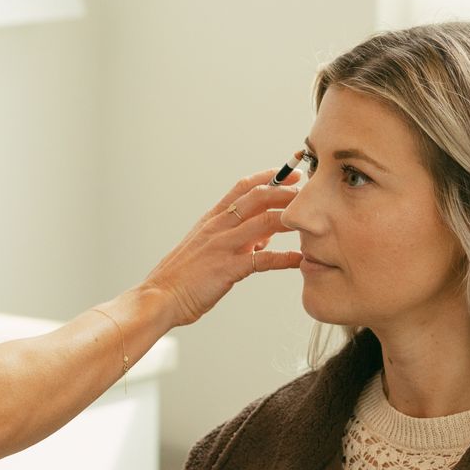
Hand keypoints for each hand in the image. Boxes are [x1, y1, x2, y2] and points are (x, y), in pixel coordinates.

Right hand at [141, 168, 301, 325]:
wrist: (158, 297)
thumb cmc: (180, 278)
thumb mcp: (205, 250)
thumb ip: (234, 240)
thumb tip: (263, 237)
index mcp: (211, 220)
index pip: (242, 188)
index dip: (268, 177)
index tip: (289, 173)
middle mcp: (217, 227)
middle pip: (257, 198)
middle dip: (286, 191)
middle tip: (307, 189)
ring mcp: (222, 246)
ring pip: (264, 222)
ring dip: (291, 218)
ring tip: (311, 220)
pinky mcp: (227, 268)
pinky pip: (263, 259)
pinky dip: (285, 259)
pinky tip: (300, 260)